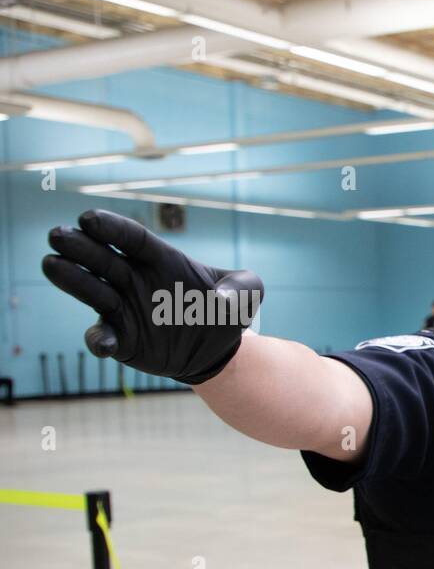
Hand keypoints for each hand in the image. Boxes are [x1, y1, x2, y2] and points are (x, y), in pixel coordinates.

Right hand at [42, 209, 263, 384]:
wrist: (217, 349)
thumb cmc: (227, 311)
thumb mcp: (248, 294)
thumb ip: (244, 287)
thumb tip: (222, 300)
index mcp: (159, 259)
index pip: (130, 237)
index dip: (110, 227)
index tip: (89, 219)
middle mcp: (133, 279)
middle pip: (101, 257)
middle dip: (79, 246)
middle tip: (57, 235)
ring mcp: (123, 307)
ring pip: (91, 290)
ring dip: (71, 279)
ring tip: (51, 264)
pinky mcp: (122, 338)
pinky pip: (103, 335)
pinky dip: (99, 339)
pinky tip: (101, 342)